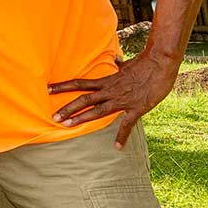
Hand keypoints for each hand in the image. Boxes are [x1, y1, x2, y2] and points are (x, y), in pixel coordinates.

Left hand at [48, 51, 178, 146]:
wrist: (160, 63)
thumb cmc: (144, 63)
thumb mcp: (127, 65)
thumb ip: (118, 67)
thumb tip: (115, 61)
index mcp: (107, 80)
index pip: (80, 83)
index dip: (63, 86)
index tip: (48, 89)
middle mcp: (110, 90)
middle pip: (84, 99)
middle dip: (68, 108)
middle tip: (54, 116)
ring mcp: (122, 100)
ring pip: (98, 111)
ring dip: (82, 119)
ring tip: (67, 126)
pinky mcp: (137, 108)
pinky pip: (127, 124)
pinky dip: (122, 136)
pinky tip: (117, 147)